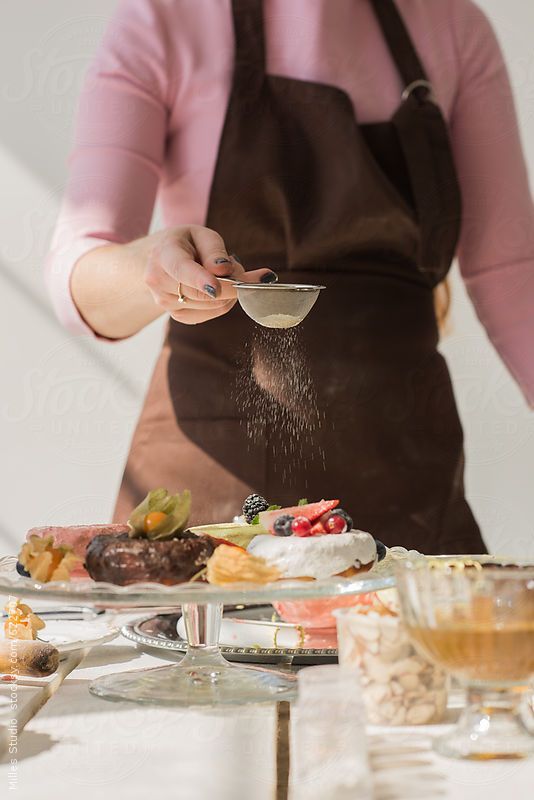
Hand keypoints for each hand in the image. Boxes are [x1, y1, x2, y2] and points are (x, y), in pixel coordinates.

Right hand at [143, 225, 276, 324]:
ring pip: (214, 305)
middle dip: (232, 283)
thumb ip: (214, 250)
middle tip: (238, 266)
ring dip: (229, 291)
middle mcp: (159, 281)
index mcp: (164, 255)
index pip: (182, 270)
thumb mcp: (201, 235)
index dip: (201, 280)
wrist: (162, 260)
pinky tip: (217, 287)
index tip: (216, 288)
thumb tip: (224, 270)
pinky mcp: (179, 316)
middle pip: (203, 294)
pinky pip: (212, 313)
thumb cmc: (186, 244)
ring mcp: (166, 302)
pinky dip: (223, 301)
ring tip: (222, 273)